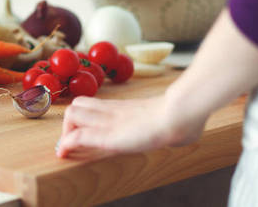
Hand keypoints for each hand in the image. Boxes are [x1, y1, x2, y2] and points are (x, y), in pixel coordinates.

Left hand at [56, 95, 205, 158]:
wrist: (183, 114)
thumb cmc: (187, 120)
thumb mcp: (178, 125)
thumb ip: (178, 129)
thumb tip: (192, 134)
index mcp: (127, 109)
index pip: (93, 104)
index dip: (82, 116)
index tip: (78, 133)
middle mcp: (113, 112)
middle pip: (77, 105)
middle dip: (70, 122)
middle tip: (72, 139)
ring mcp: (109, 121)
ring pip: (71, 115)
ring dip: (66, 131)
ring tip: (68, 147)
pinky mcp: (106, 135)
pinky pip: (77, 136)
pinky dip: (66, 145)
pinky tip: (64, 153)